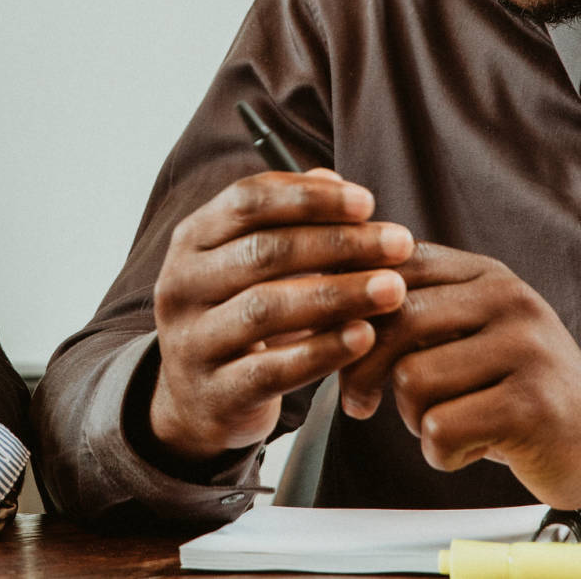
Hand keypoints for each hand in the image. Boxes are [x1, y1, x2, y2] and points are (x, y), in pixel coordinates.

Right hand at [148, 168, 413, 462]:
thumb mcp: (251, 264)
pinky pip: (271, 369)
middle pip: (263, 251)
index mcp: (193, 239)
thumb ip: (287, 220)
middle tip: (399, 244)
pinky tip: (364, 336)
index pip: (247, 201)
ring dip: (338, 294)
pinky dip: (322, 351)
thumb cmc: (238, 317)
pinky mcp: (214, 393)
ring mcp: (191, 341)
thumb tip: (333, 179)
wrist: (195, 402)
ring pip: (266, 308)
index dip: (309, 198)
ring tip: (393, 289)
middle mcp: (181, 284)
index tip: (368, 202)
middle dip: (339, 243)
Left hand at [337, 243, 580, 512]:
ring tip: (445, 424)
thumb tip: (328, 301)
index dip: (351, 305)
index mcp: (486, 275)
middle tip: (360, 402)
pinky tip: (471, 448)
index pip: (395, 267)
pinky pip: (441, 428)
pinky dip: (440, 452)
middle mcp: (509, 300)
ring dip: (412, 417)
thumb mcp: (474, 333)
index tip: (332, 341)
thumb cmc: (521, 389)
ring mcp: (526, 349)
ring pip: (413, 380)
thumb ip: (417, 312)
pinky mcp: (532, 405)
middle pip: (395, 319)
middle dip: (364, 369)